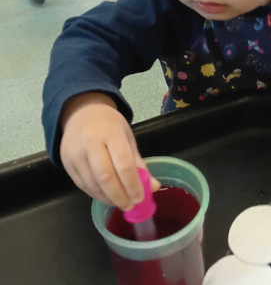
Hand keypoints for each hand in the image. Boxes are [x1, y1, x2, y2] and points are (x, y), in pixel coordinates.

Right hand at [59, 93, 159, 209]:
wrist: (82, 113)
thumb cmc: (110, 126)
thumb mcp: (127, 138)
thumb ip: (139, 164)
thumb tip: (154, 187)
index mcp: (111, 134)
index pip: (123, 163)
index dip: (132, 183)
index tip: (140, 197)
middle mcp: (91, 144)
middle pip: (105, 176)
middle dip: (119, 195)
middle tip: (130, 206)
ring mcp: (76, 154)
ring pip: (92, 184)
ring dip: (108, 198)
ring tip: (120, 203)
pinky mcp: (66, 164)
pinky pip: (82, 185)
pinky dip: (96, 195)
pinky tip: (107, 197)